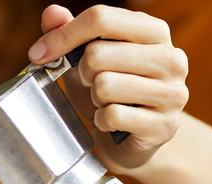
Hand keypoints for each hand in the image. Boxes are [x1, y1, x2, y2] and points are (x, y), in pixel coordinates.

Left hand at [28, 5, 188, 172]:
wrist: (131, 142)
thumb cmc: (110, 94)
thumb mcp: (85, 60)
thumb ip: (69, 32)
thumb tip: (52, 13)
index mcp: (153, 31)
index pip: (101, 18)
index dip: (63, 35)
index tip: (39, 53)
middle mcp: (171, 58)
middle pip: (98, 53)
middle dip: (82, 73)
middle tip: (92, 84)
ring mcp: (172, 92)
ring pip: (104, 86)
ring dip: (94, 98)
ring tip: (106, 103)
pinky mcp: (164, 125)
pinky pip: (112, 116)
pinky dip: (102, 121)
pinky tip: (112, 122)